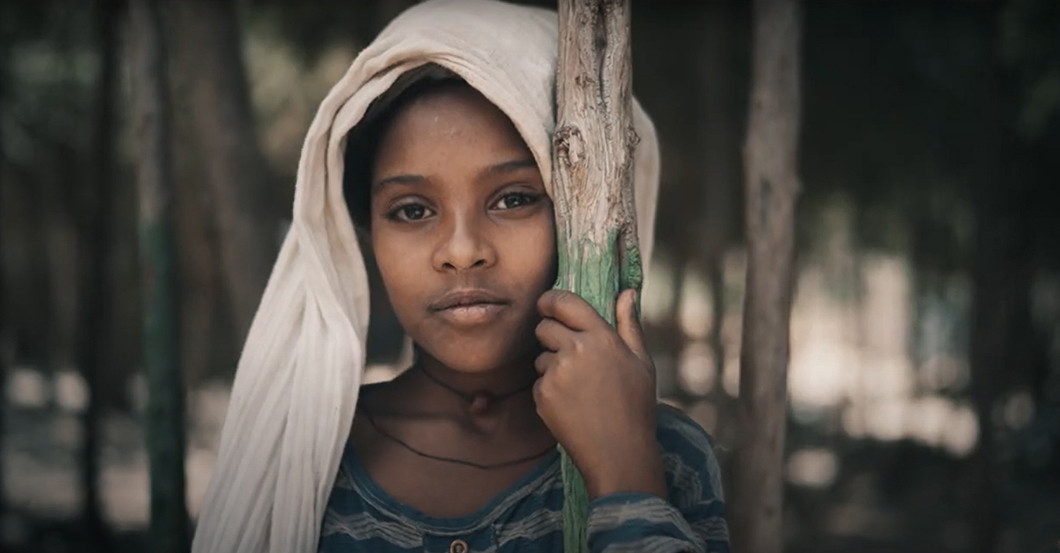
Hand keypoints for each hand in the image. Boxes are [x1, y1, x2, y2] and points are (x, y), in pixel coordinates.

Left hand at [534, 288, 665, 499]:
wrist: (618, 452)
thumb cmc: (636, 406)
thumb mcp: (642, 362)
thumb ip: (629, 324)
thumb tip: (626, 292)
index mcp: (601, 337)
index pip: (564, 302)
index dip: (551, 300)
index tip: (548, 305)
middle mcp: (575, 350)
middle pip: (544, 327)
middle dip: (551, 335)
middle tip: (569, 354)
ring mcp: (556, 373)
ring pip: (540, 356)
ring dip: (551, 365)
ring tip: (578, 387)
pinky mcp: (542, 395)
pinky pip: (538, 382)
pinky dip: (549, 389)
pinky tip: (571, 404)